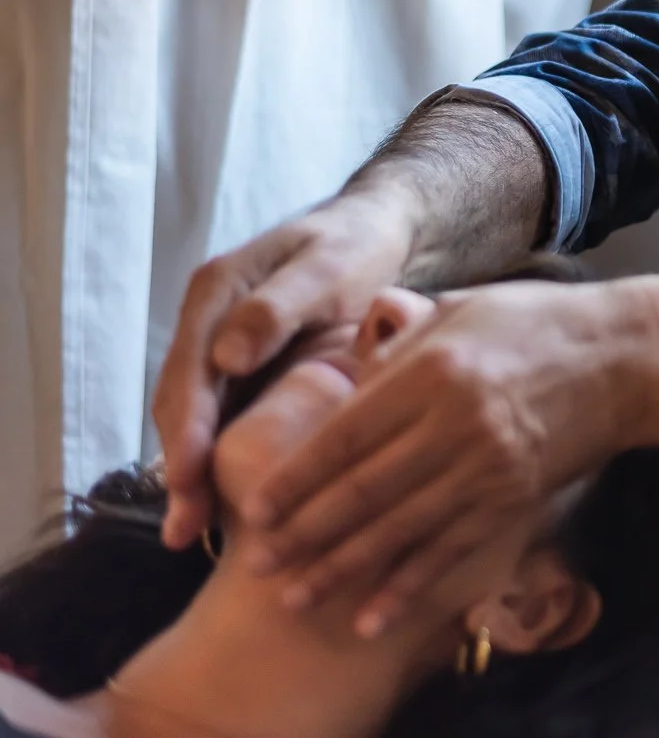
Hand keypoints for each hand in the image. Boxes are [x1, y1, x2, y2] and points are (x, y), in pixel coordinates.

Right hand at [153, 190, 416, 551]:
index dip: (187, 428)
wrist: (372, 231)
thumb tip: (226, 356)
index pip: (190, 369)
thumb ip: (277, 306)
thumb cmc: (353, 246)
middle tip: (184, 527)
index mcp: (216, 292)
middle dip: (180, 466)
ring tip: (191, 532)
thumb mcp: (324, 265)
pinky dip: (216, 457)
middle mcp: (207, 322)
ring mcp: (218, 346)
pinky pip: (220, 416)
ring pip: (194, 416)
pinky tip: (223, 504)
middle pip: (181, 401)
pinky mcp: (240, 368)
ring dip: (191, 472)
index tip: (188, 478)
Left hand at [241, 280, 634, 637]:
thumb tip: (348, 375)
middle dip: (305, 533)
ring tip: (297, 597)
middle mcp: (456, 423)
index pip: (345, 434)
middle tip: (259, 563)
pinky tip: (373, 614)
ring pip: (400, 529)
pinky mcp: (514, 498)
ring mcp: (487, 467)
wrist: (626, 359)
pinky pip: (452, 550)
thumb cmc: (539, 324)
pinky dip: (410, 586)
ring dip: (343, 569)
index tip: (256, 508)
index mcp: (434, 369)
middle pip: (363, 490)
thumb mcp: (463, 309)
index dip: (296, 477)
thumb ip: (402, 345)